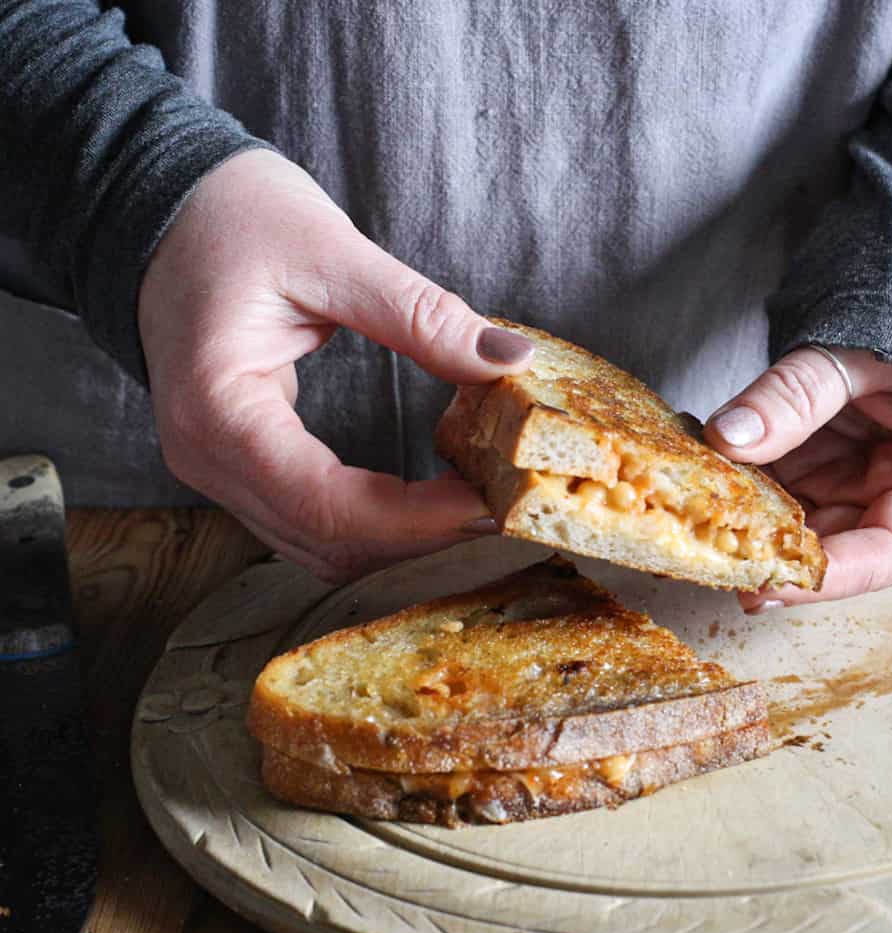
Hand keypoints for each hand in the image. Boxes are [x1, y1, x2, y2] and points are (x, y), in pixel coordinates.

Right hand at [138, 149, 532, 581]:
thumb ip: (421, 315)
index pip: (327, 505)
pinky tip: (425, 499)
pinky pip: (311, 521)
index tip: (489, 503)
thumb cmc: (231, 216)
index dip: (417, 520)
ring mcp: (216, 468)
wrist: (164, 209)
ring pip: (320, 547)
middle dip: (419, 535)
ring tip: (471, 502)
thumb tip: (508, 359)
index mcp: (217, 409)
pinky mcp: (239, 464)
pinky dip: (375, 521)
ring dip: (400, 537)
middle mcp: (206, 458)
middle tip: (498, 503)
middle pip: (327, 542)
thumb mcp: (331, 251)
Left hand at [704, 346, 891, 610]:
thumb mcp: (857, 353)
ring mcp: (851, 481)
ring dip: (745, 521)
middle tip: (711, 557)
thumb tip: (728, 437)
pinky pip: (773, 486)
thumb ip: (797, 394)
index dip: (827, 578)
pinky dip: (738, 484)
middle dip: (770, 554)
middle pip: (831, 548)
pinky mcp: (814, 465)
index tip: (766, 585)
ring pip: (792, 522)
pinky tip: (701, 477)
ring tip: (695, 516)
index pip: (887, 554)